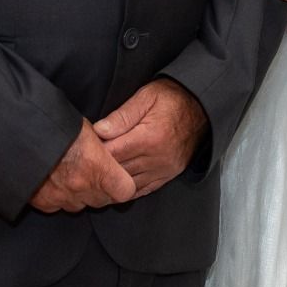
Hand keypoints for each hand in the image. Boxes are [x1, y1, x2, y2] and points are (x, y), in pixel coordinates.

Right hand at [29, 120, 136, 213]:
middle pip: (103, 201)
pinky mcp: (42, 202)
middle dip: (101, 190)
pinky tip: (53, 180)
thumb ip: (102, 144)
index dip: (123, 184)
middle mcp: (81, 186)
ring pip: (80, 205)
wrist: (17, 132)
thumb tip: (110, 147)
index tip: (118, 176)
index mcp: (97, 166)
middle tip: (93, 173)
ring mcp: (61, 197)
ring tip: (71, 174)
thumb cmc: (53, 123)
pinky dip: (58, 197)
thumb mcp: (86, 127)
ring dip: (80, 194)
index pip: (125, 191)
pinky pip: (58, 207)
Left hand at [94, 79, 208, 197]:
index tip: (83, 149)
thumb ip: (122, 115)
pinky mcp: (168, 175)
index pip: (112, 153)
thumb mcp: (146, 97)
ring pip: (129, 185)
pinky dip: (127, 190)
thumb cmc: (173, 98)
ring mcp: (164, 170)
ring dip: (112, 182)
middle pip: (118, 171)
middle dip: (100, 169)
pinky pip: (143, 189)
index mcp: (150, 137)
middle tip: (84, 166)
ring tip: (96, 176)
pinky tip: (115, 186)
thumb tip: (98, 130)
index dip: (95, 152)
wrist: (203, 107)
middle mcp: (157, 158)